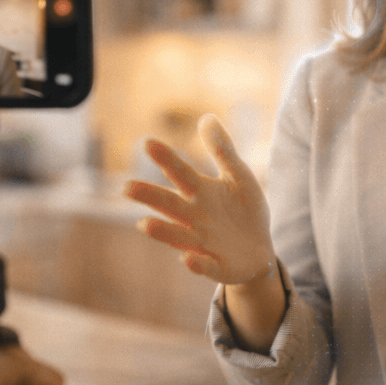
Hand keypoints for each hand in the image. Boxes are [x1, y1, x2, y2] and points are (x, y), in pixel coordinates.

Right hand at [124, 114, 273, 284]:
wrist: (259, 251)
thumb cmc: (244, 211)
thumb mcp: (239, 176)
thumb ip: (223, 150)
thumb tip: (206, 117)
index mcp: (200, 193)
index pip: (180, 173)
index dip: (166, 158)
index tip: (147, 142)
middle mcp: (195, 217)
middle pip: (170, 205)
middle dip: (150, 197)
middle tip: (126, 187)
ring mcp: (203, 243)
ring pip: (179, 237)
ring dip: (162, 232)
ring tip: (144, 224)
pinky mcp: (217, 267)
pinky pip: (206, 266)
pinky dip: (196, 264)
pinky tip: (187, 258)